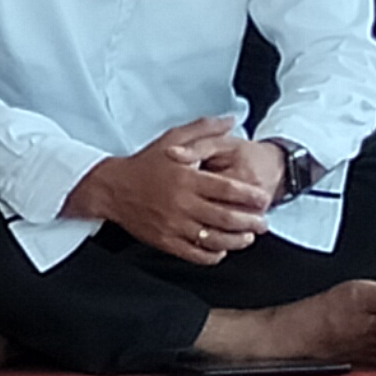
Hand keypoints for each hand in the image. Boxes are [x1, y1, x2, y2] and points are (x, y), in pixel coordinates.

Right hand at [69, 121, 278, 264]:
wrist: (112, 188)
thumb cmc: (145, 163)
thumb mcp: (172, 138)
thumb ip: (203, 129)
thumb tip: (229, 120)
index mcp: (187, 178)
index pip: (227, 189)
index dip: (249, 195)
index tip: (262, 198)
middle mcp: (182, 204)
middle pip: (225, 218)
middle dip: (250, 222)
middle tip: (263, 223)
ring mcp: (173, 225)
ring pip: (213, 240)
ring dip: (236, 241)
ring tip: (247, 238)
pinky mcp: (165, 241)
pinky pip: (194, 254)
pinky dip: (212, 255)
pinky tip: (220, 250)